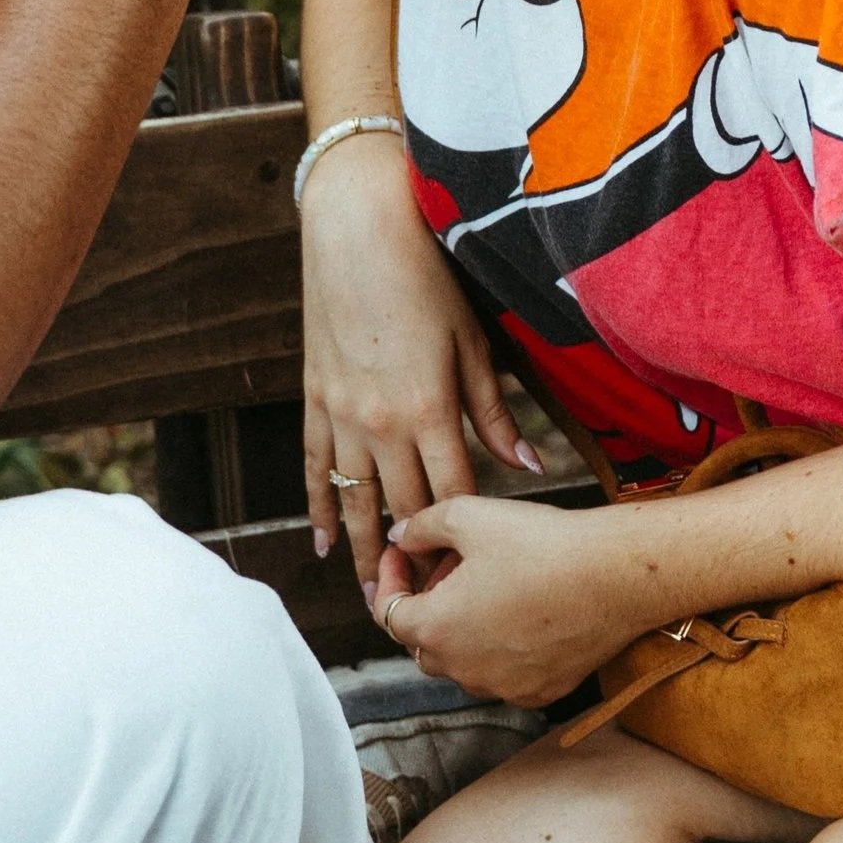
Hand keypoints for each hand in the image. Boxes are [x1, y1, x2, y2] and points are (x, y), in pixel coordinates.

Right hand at [301, 129, 537, 579]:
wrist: (355, 228)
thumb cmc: (424, 276)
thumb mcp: (471, 339)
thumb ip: (493, 408)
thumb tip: (529, 465)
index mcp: (428, 409)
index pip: (450, 497)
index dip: (460, 548)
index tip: (472, 589)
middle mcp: (380, 422)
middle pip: (400, 511)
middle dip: (413, 565)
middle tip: (427, 614)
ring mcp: (340, 412)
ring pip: (352, 499)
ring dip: (363, 552)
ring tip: (373, 597)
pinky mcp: (314, 396)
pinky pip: (313, 465)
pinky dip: (318, 506)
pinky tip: (324, 542)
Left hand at [375, 493, 660, 707]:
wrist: (615, 576)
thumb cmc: (540, 544)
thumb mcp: (466, 516)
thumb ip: (420, 527)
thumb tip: (401, 536)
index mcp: (436, 630)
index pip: (388, 613)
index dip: (390, 578)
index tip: (404, 554)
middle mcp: (464, 670)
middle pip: (422, 641)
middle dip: (426, 602)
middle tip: (448, 564)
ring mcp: (503, 687)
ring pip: (461, 661)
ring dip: (460, 627)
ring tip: (484, 583)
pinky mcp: (540, 692)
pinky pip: (501, 674)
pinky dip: (496, 648)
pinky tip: (517, 608)